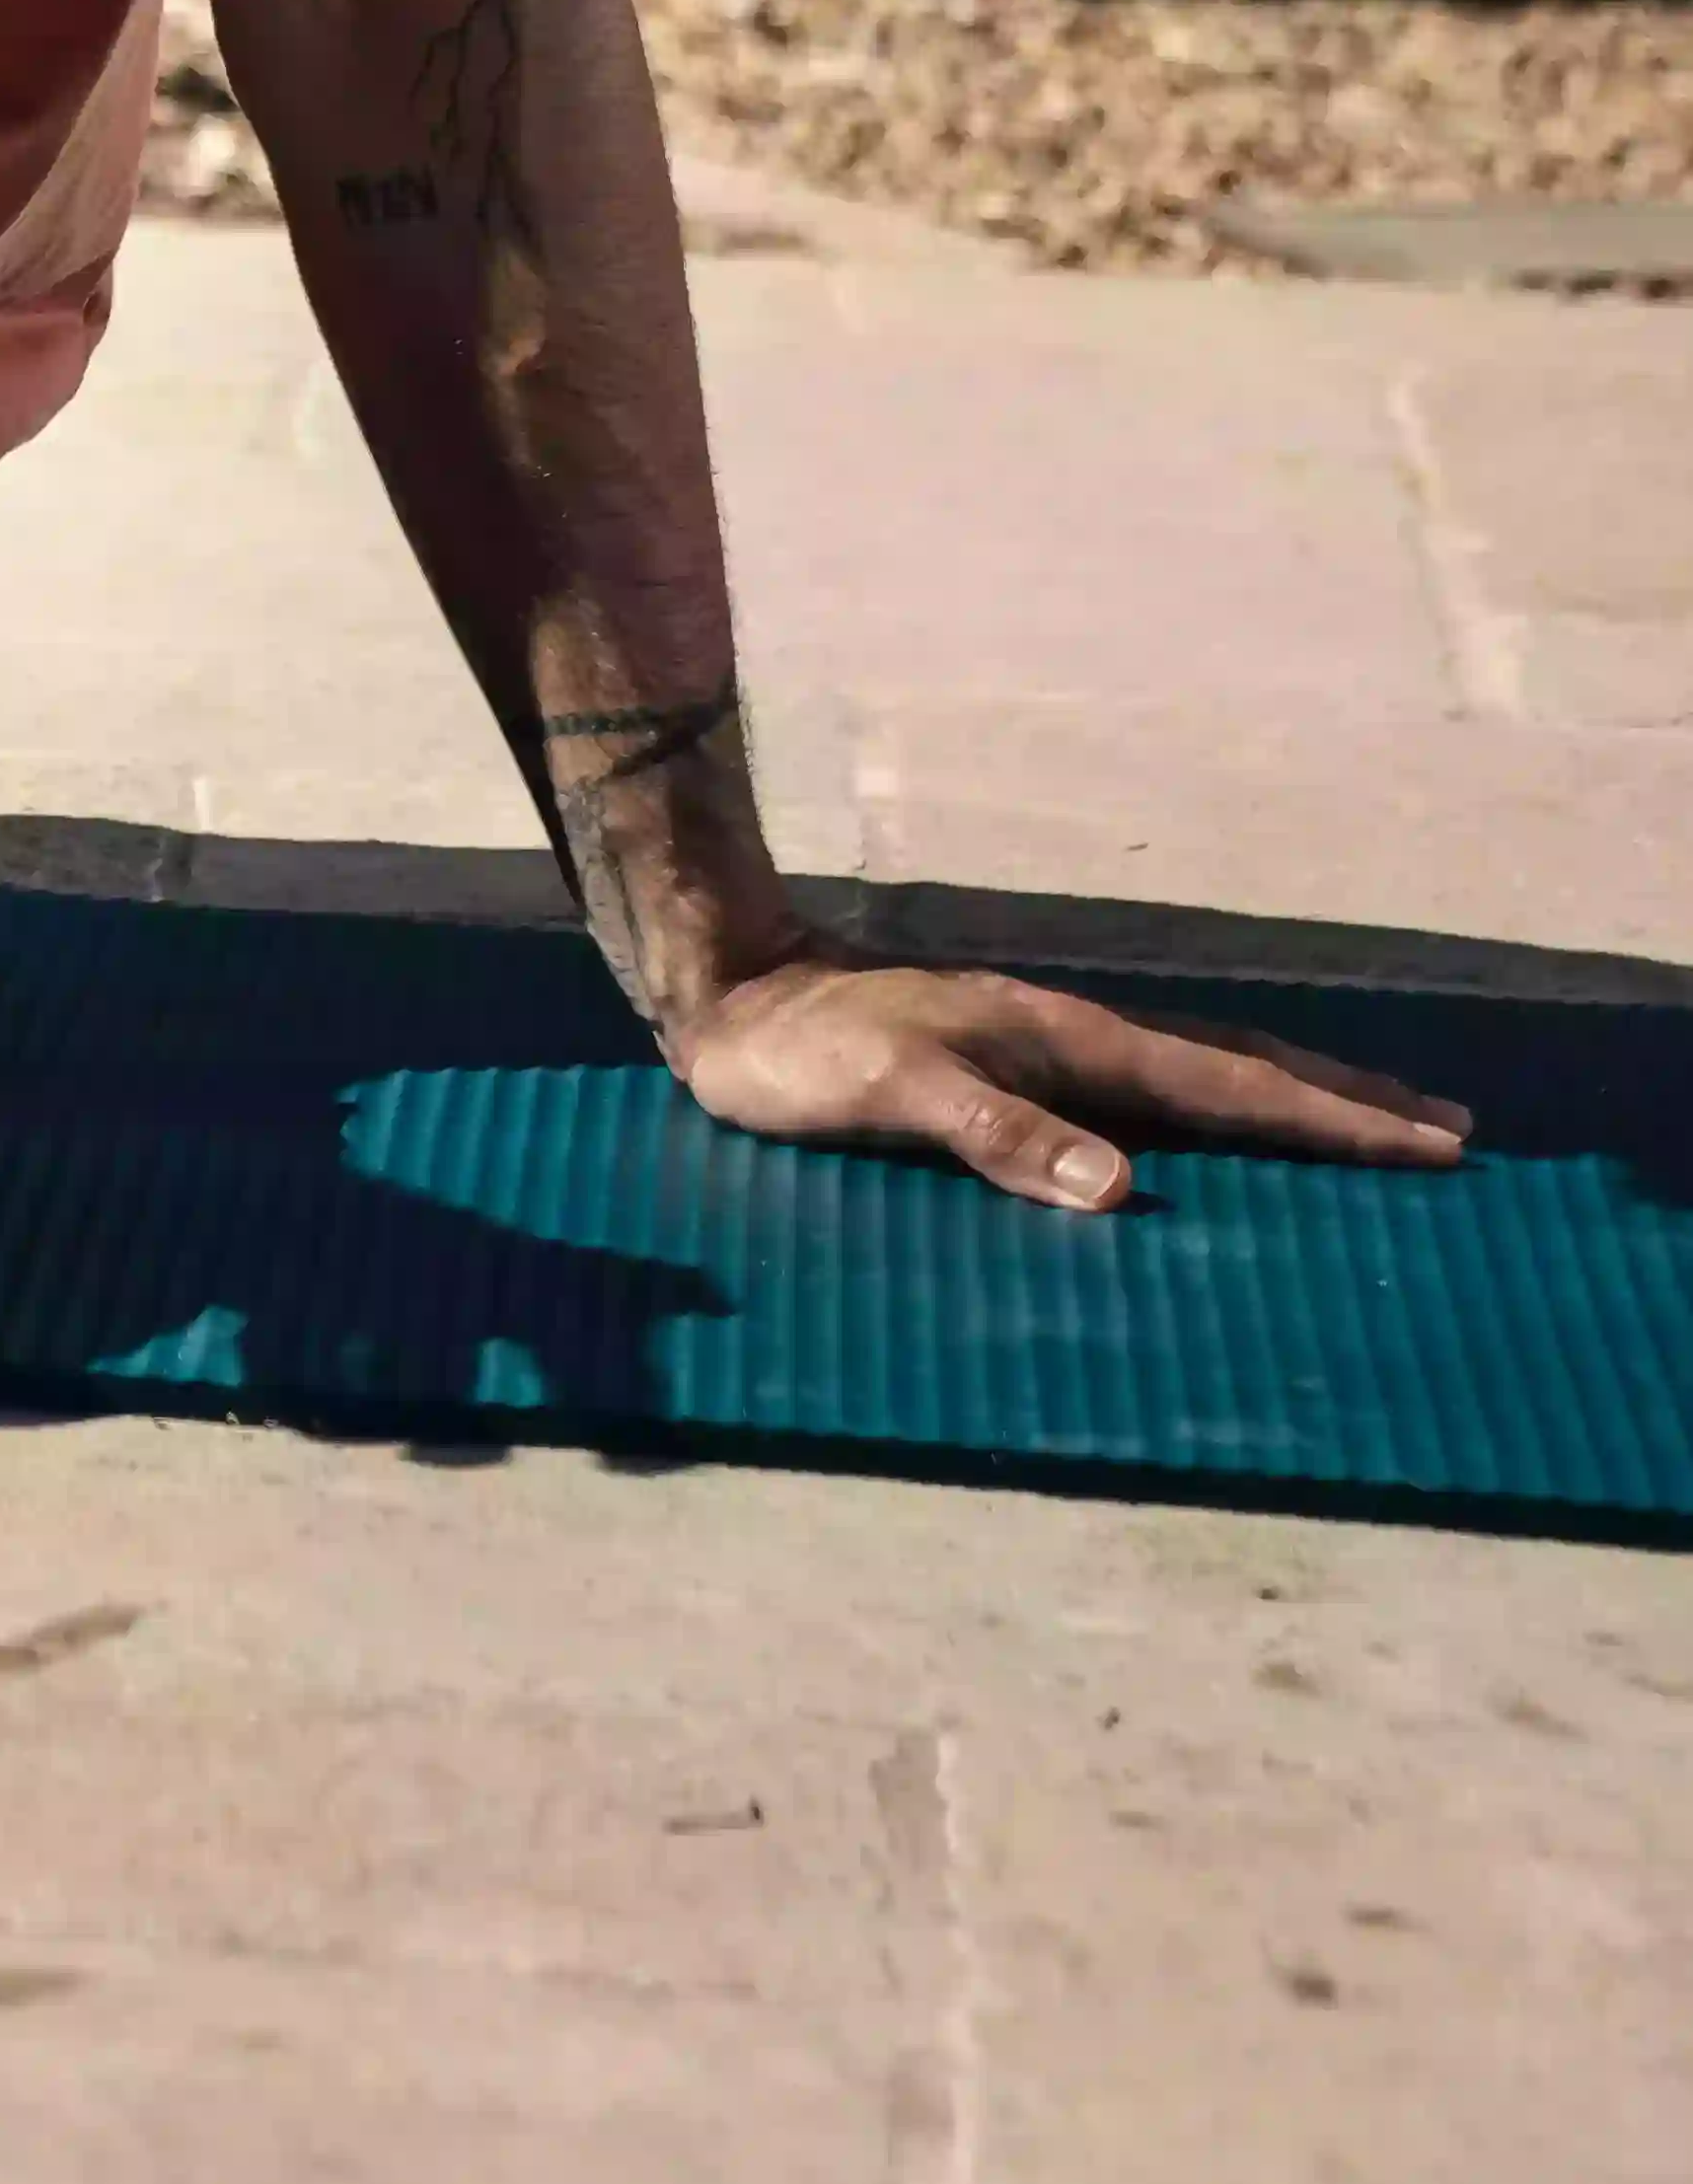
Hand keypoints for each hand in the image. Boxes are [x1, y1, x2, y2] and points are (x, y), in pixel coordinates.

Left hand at [670, 951, 1466, 1214]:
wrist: (733, 993)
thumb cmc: (802, 1053)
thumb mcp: (892, 1092)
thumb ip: (998, 1136)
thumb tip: (1122, 1190)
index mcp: (1071, 1040)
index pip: (1232, 1084)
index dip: (1330, 1119)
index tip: (1429, 1141)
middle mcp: (1079, 1035)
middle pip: (1244, 1066)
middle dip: (1347, 1101)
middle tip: (1449, 1130)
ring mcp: (1055, 1045)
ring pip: (1207, 1071)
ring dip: (1296, 1096)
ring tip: (1373, 1123)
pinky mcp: (1024, 1065)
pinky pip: (1158, 1090)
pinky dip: (1224, 1107)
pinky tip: (1226, 1134)